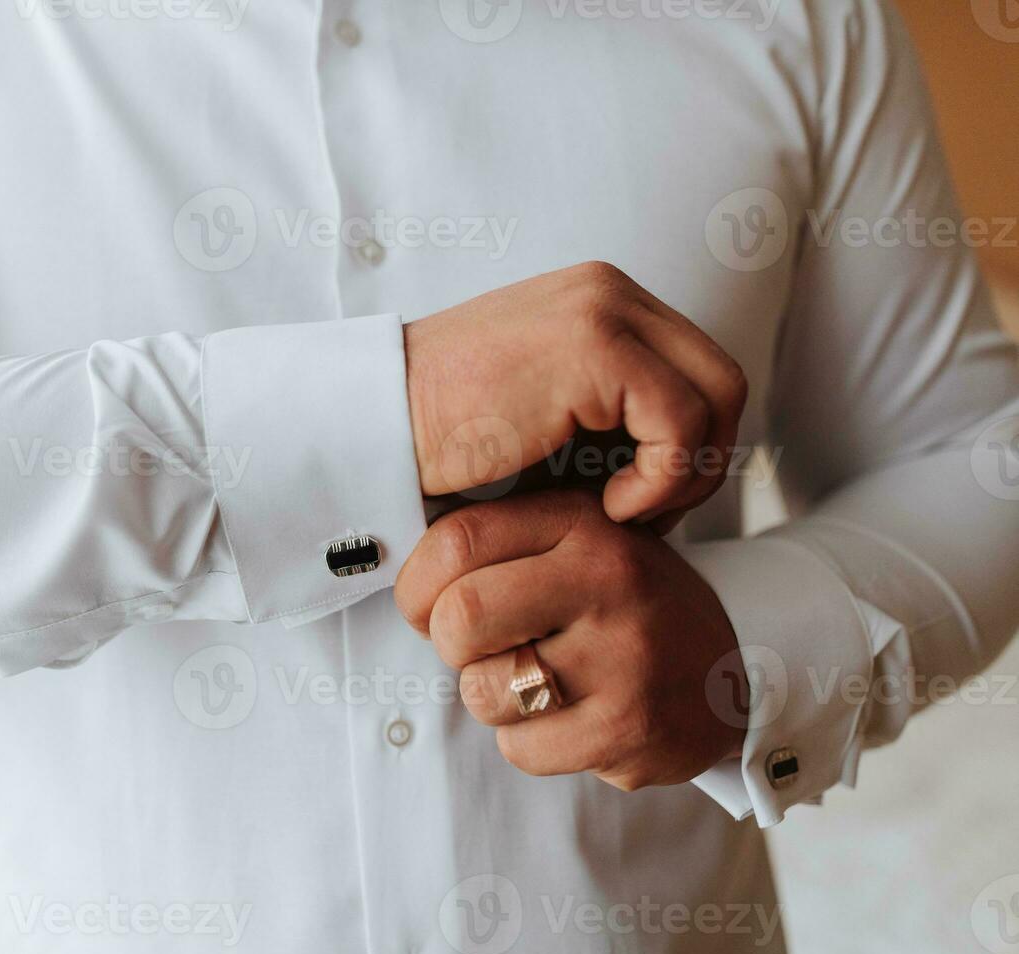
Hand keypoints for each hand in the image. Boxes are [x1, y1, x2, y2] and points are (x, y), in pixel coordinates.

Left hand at [394, 490, 746, 791]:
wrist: (736, 674)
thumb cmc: (622, 606)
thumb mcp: (577, 544)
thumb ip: (501, 542)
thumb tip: (402, 569)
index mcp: (582, 524)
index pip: (457, 541)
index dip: (416, 584)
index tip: (425, 607)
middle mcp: (608, 579)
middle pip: (460, 617)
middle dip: (450, 645)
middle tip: (481, 649)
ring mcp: (623, 656)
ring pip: (482, 690)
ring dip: (490, 698)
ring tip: (537, 683)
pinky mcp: (628, 728)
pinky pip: (519, 748)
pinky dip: (527, 743)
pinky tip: (570, 720)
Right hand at [405, 261, 746, 527]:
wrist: (375, 427)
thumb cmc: (449, 441)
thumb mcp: (549, 419)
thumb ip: (613, 421)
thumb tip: (688, 466)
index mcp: (601, 301)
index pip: (699, 372)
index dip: (690, 450)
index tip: (641, 503)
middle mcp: (611, 291)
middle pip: (723, 382)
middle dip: (701, 463)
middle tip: (645, 516)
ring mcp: (605, 310)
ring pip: (717, 400)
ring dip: (683, 476)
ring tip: (622, 512)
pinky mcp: (596, 346)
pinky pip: (681, 422)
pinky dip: (661, 479)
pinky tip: (610, 504)